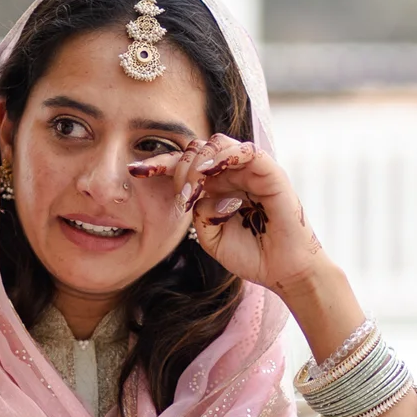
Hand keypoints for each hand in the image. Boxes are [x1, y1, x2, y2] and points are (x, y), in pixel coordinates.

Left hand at [129, 135, 325, 295]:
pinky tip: (209, 172)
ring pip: (217, 144)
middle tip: (179, 198)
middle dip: (178, 167)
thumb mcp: (210, 235)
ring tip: (190, 190)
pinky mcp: (270, 172)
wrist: (282, 272)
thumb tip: (195, 193)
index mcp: (216, 185)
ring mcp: (251, 170)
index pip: (185, 164)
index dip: (159, 165)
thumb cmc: (250, 254)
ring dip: (198, 164)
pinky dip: (225, 156)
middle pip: (197, 149)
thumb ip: (198, 211)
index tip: (134, 171)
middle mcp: (232, 172)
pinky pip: (246, 151)